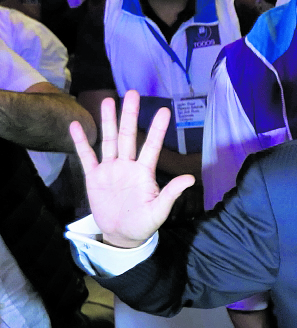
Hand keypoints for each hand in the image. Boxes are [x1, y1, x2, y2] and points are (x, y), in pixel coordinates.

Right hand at [70, 91, 194, 247]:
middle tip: (132, 92)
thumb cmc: (144, 223)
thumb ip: (171, 193)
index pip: (152, 146)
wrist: (122, 234)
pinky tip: (75, 126)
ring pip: (109, 140)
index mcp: (145, 172)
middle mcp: (128, 165)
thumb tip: (190, 178)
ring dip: (108, 121)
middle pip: (129, 135)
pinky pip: (86, 157)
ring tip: (107, 100)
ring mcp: (110, 169)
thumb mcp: (159, 211)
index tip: (165, 110)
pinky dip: (81, 142)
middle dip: (130, 114)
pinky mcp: (94, 177)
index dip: (157, 129)